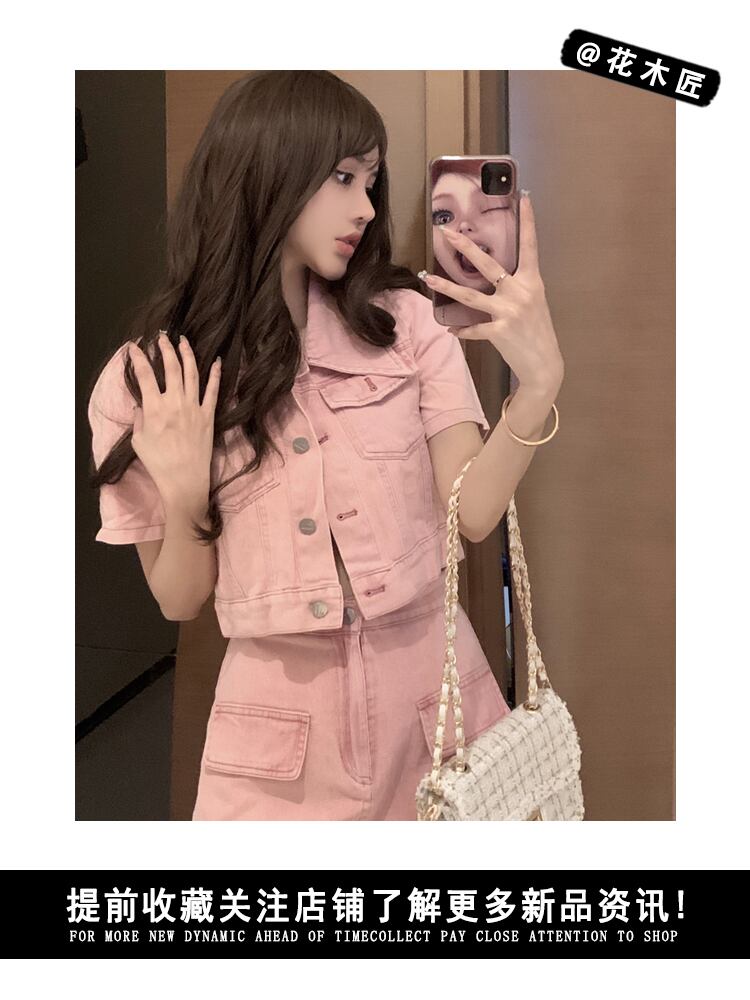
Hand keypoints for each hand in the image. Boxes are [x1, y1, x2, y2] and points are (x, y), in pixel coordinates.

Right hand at [127, 332, 221, 510]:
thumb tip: (141, 404)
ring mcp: (194, 407)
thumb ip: (139, 418)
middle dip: (165, 348)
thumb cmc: (158, 463)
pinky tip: (216, 361)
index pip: (144, 375)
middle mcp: (175, 402)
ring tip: (183, 341)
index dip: (138, 358)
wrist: (184, 480)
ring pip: (192, 373)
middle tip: (162, 337)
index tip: (135, 347)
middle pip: (170, 367)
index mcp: (154, 408)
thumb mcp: (138, 441)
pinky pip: (213, 390)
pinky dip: (215, 374)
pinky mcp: (209, 415)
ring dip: (187, 354)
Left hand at [421, 193, 563, 393]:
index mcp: (532, 282)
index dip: (528, 221)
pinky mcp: (499, 331)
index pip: (530, 246)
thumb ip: (516, 287)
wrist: (544, 364)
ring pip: (470, 296)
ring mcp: (509, 311)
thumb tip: (495, 277)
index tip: (523, 198)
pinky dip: (461, 330)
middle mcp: (520, 292)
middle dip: (465, 247)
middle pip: (487, 264)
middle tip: (447, 234)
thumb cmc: (537, 332)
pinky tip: (451, 330)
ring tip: (427, 276)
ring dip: (446, 286)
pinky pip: (473, 329)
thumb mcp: (533, 303)